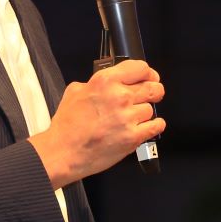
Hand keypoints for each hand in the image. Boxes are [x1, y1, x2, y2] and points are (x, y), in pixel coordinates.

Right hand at [29, 59, 164, 188]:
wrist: (63, 153)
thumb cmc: (67, 126)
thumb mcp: (74, 91)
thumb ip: (94, 83)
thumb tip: (106, 84)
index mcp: (104, 81)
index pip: (140, 68)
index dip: (148, 73)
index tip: (150, 77)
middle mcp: (119, 97)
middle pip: (153, 88)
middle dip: (154, 91)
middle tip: (152, 95)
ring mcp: (127, 117)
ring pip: (151, 109)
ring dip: (145, 113)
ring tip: (133, 118)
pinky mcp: (133, 137)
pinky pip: (156, 126)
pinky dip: (155, 126)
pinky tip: (146, 126)